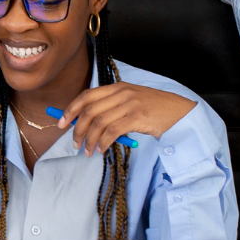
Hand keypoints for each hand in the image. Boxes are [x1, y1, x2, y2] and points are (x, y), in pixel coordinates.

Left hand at [57, 82, 195, 154]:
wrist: (178, 112)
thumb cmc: (153, 109)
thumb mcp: (130, 101)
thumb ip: (110, 108)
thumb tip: (84, 123)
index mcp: (117, 87)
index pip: (86, 96)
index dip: (70, 109)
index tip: (60, 123)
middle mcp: (121, 93)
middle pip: (89, 110)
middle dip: (77, 129)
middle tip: (75, 143)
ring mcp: (129, 104)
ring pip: (98, 122)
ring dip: (89, 140)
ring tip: (87, 151)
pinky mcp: (137, 117)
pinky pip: (112, 131)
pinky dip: (103, 142)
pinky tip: (101, 149)